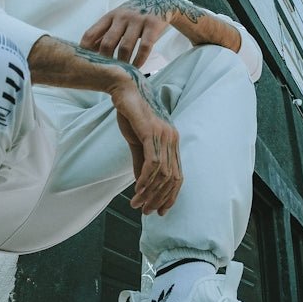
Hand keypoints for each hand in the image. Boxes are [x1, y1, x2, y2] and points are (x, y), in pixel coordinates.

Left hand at [81, 0, 208, 67]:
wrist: (159, 1)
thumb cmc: (133, 15)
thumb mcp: (117, 19)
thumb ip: (105, 33)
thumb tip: (89, 52)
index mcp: (109, 16)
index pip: (91, 34)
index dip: (85, 50)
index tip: (86, 63)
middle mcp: (122, 17)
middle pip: (107, 43)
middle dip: (105, 60)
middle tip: (106, 72)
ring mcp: (137, 20)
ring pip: (125, 47)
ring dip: (123, 63)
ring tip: (122, 72)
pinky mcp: (152, 25)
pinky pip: (144, 47)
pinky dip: (139, 60)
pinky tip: (137, 67)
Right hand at [108, 72, 181, 215]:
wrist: (124, 89)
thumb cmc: (131, 113)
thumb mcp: (137, 142)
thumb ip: (141, 162)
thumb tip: (142, 185)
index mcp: (172, 141)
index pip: (178, 176)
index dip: (170, 196)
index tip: (160, 211)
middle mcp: (173, 139)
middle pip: (172, 178)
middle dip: (160, 199)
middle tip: (145, 212)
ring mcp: (164, 135)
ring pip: (162, 174)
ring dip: (149, 193)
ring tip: (136, 204)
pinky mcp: (151, 132)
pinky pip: (152, 163)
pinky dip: (145, 180)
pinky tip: (137, 190)